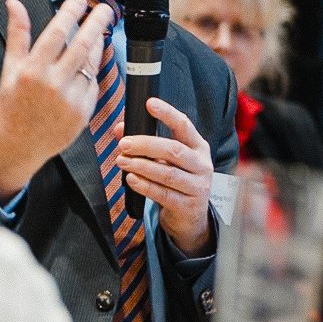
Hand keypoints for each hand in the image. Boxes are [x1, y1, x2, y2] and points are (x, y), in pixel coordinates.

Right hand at [0, 0, 113, 201]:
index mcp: (32, 71)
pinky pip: (93, 85)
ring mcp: (71, 101)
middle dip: (97, 23)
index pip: (57, 33)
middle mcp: (53, 85)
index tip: (80, 0)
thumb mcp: (9, 69)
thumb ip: (17, 34)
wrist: (16, 146)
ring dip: (97, 46)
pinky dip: (92, 72)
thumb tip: (14, 3)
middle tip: (106, 9)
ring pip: (92, 65)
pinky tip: (87, 65)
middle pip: (83, 46)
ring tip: (97, 33)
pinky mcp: (83, 114)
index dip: (71, 13)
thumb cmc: (10, 105)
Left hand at [115, 96, 214, 253]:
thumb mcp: (165, 161)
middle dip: (146, 145)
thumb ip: (144, 144)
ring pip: (168, 173)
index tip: (149, 103)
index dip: (167, 113)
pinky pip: (164, 194)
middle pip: (173, 150)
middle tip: (124, 144)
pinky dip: (145, 186)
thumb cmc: (176, 182)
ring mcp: (198, 186)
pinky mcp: (188, 206)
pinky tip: (131, 179)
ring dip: (141, 166)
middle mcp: (202, 165)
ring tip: (122, 161)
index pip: (184, 125)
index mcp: (198, 147)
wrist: (190, 219)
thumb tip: (120, 129)